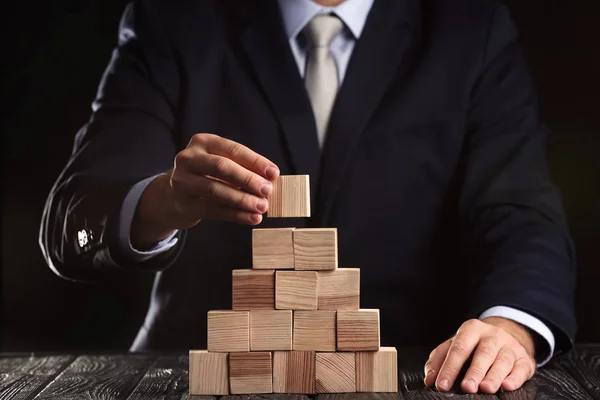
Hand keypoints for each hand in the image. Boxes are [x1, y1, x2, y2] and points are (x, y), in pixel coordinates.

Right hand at [131, 133, 279, 248]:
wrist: (172, 197)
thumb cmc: (206, 177)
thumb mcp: (221, 166)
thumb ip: (243, 170)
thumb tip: (271, 181)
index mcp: (203, 142)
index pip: (233, 149)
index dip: (255, 161)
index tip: (274, 173)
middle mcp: (189, 158)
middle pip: (221, 166)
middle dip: (248, 179)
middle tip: (268, 190)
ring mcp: (182, 181)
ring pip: (215, 189)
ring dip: (242, 199)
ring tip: (262, 207)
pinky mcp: (183, 203)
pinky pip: (212, 209)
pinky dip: (235, 215)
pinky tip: (251, 218)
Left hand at [424, 317, 536, 393]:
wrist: (507, 334)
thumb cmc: (475, 344)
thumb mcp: (455, 345)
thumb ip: (439, 359)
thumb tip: (430, 379)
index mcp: (471, 329)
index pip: (459, 348)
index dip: (449, 367)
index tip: (441, 384)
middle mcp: (492, 335)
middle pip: (483, 353)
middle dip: (474, 371)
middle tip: (467, 387)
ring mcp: (510, 346)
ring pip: (503, 360)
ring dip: (494, 376)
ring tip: (486, 388)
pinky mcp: (525, 359)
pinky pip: (521, 368)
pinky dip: (515, 378)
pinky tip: (507, 386)